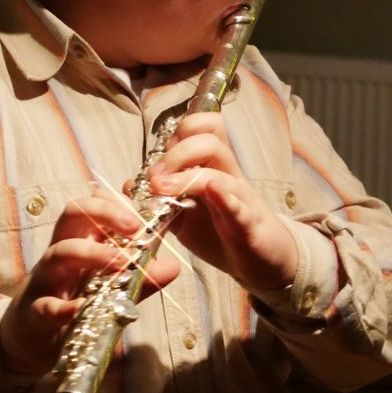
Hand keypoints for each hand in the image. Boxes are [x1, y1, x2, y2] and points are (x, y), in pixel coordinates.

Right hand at [0, 190, 179, 375]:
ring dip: (92, 252)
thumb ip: (139, 277)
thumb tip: (173, 265)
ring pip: (59, 252)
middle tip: (136, 227)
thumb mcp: (110, 287)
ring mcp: (45, 280)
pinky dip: (64, 308)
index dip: (117, 201)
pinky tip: (81, 309)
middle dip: (105, 212)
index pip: (93, 203)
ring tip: (122, 262)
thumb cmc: (73, 302)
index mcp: (80, 240)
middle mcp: (61, 252)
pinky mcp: (35, 313)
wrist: (32, 339)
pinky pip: (46, 306)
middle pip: (73, 213)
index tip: (145, 215)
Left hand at [142, 112, 297, 292]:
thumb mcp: (185, 216)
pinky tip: (213, 192)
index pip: (202, 128)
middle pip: (209, 141)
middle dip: (176, 153)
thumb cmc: (223, 233)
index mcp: (212, 167)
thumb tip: (130, 185)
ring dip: (188, 175)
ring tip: (163, 189)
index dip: (177, 134)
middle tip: (154, 178)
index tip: (157, 161)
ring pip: (221, 170)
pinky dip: (225, 198)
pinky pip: (239, 207)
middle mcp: (228, 175)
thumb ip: (161, 199)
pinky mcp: (249, 225)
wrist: (261, 263)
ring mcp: (240, 199)